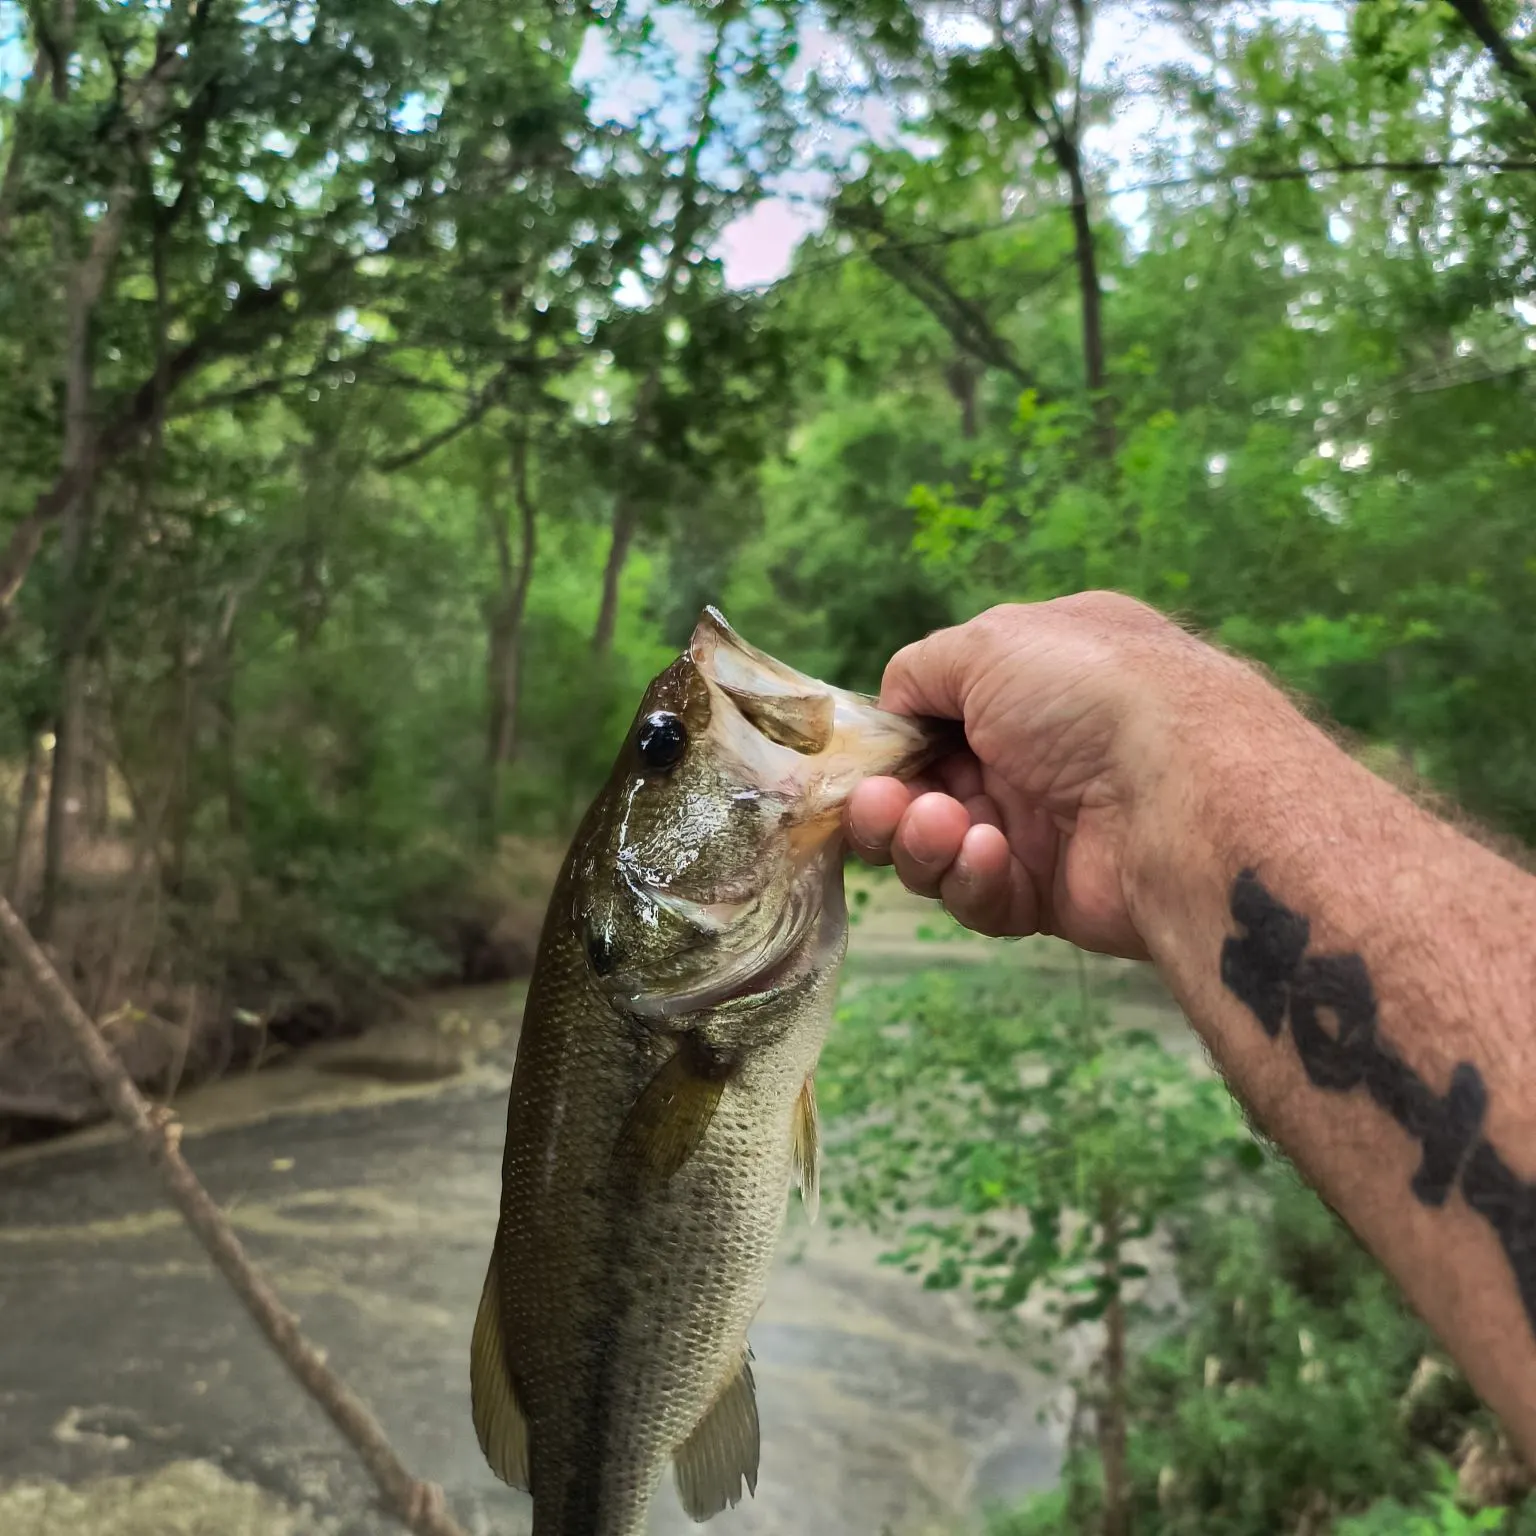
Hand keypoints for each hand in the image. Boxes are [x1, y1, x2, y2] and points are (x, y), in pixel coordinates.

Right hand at [846, 592, 1275, 958]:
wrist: (1183, 792)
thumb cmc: (1087, 695)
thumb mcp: (989, 643)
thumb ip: (921, 671)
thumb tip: (894, 707)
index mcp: (1031, 676)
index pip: (934, 713)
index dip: (892, 741)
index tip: (861, 759)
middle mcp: (1035, 748)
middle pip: (921, 788)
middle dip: (887, 800)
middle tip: (882, 805)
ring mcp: (1041, 823)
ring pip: (936, 848)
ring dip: (921, 839)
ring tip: (940, 826)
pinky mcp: (1048, 894)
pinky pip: (979, 895)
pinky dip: (973, 877)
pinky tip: (992, 854)